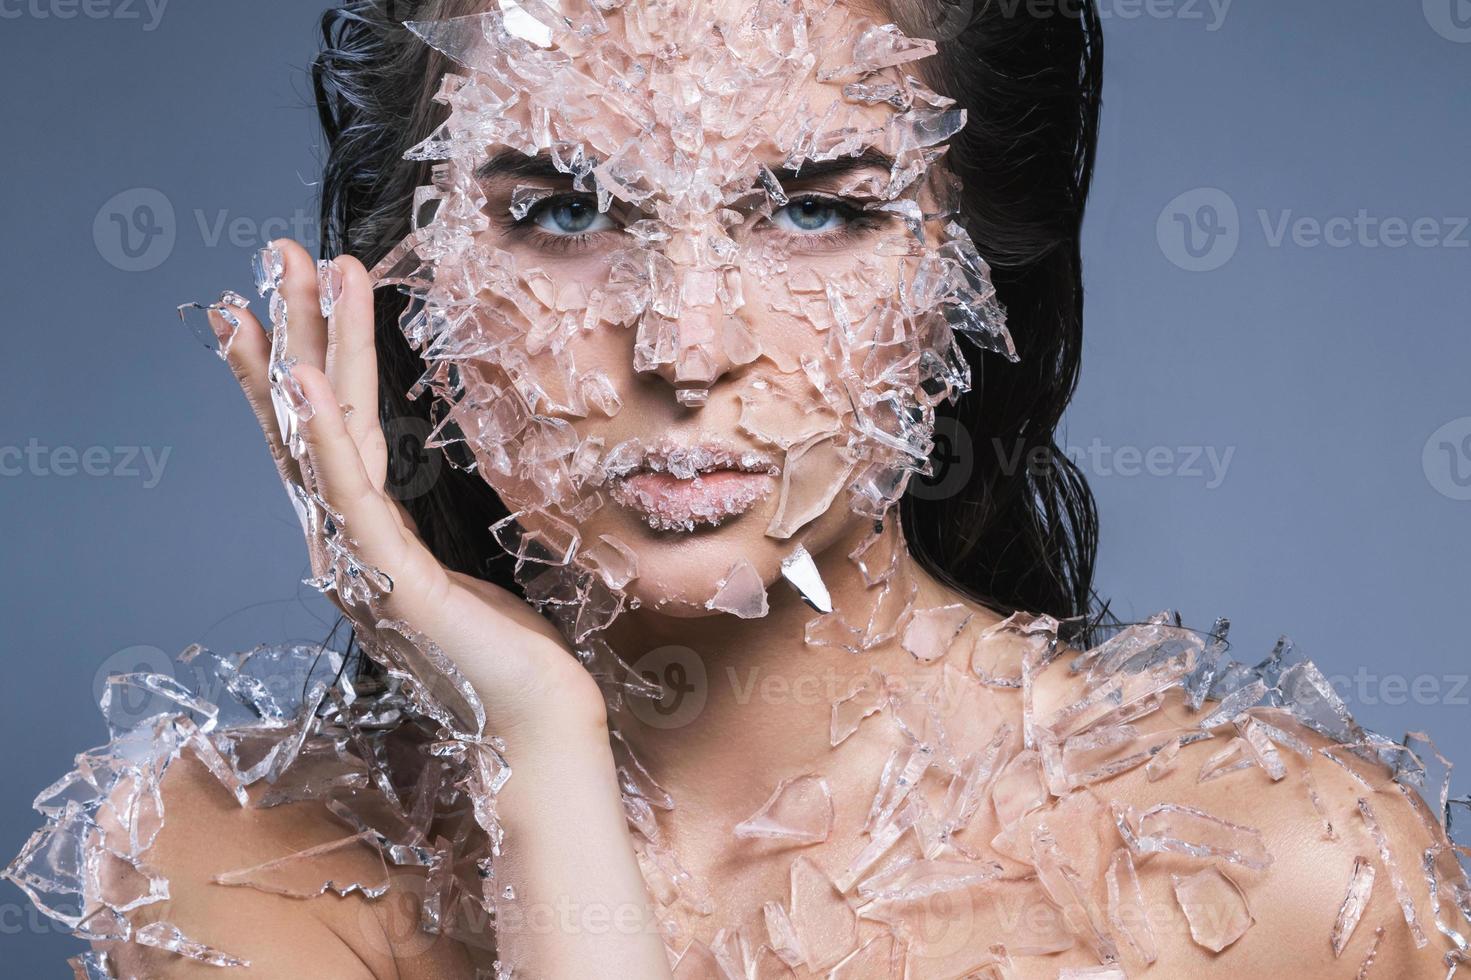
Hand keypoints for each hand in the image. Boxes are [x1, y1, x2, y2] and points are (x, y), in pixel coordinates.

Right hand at [214, 239, 604, 743]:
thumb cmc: (513, 657)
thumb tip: (421, 506)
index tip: (286, 303)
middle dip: (288, 336)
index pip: (324, 438)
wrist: (540, 727)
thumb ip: (426, 536)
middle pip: (304, 425)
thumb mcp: (463, 574)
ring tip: (289, 278)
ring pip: (318, 440)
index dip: (300, 368)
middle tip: (271, 257)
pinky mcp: (390, 580)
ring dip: (304, 351)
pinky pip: (350, 493)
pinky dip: (324, 433)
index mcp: (365, 543)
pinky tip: (309, 377)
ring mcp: (359, 564)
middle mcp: (345, 548)